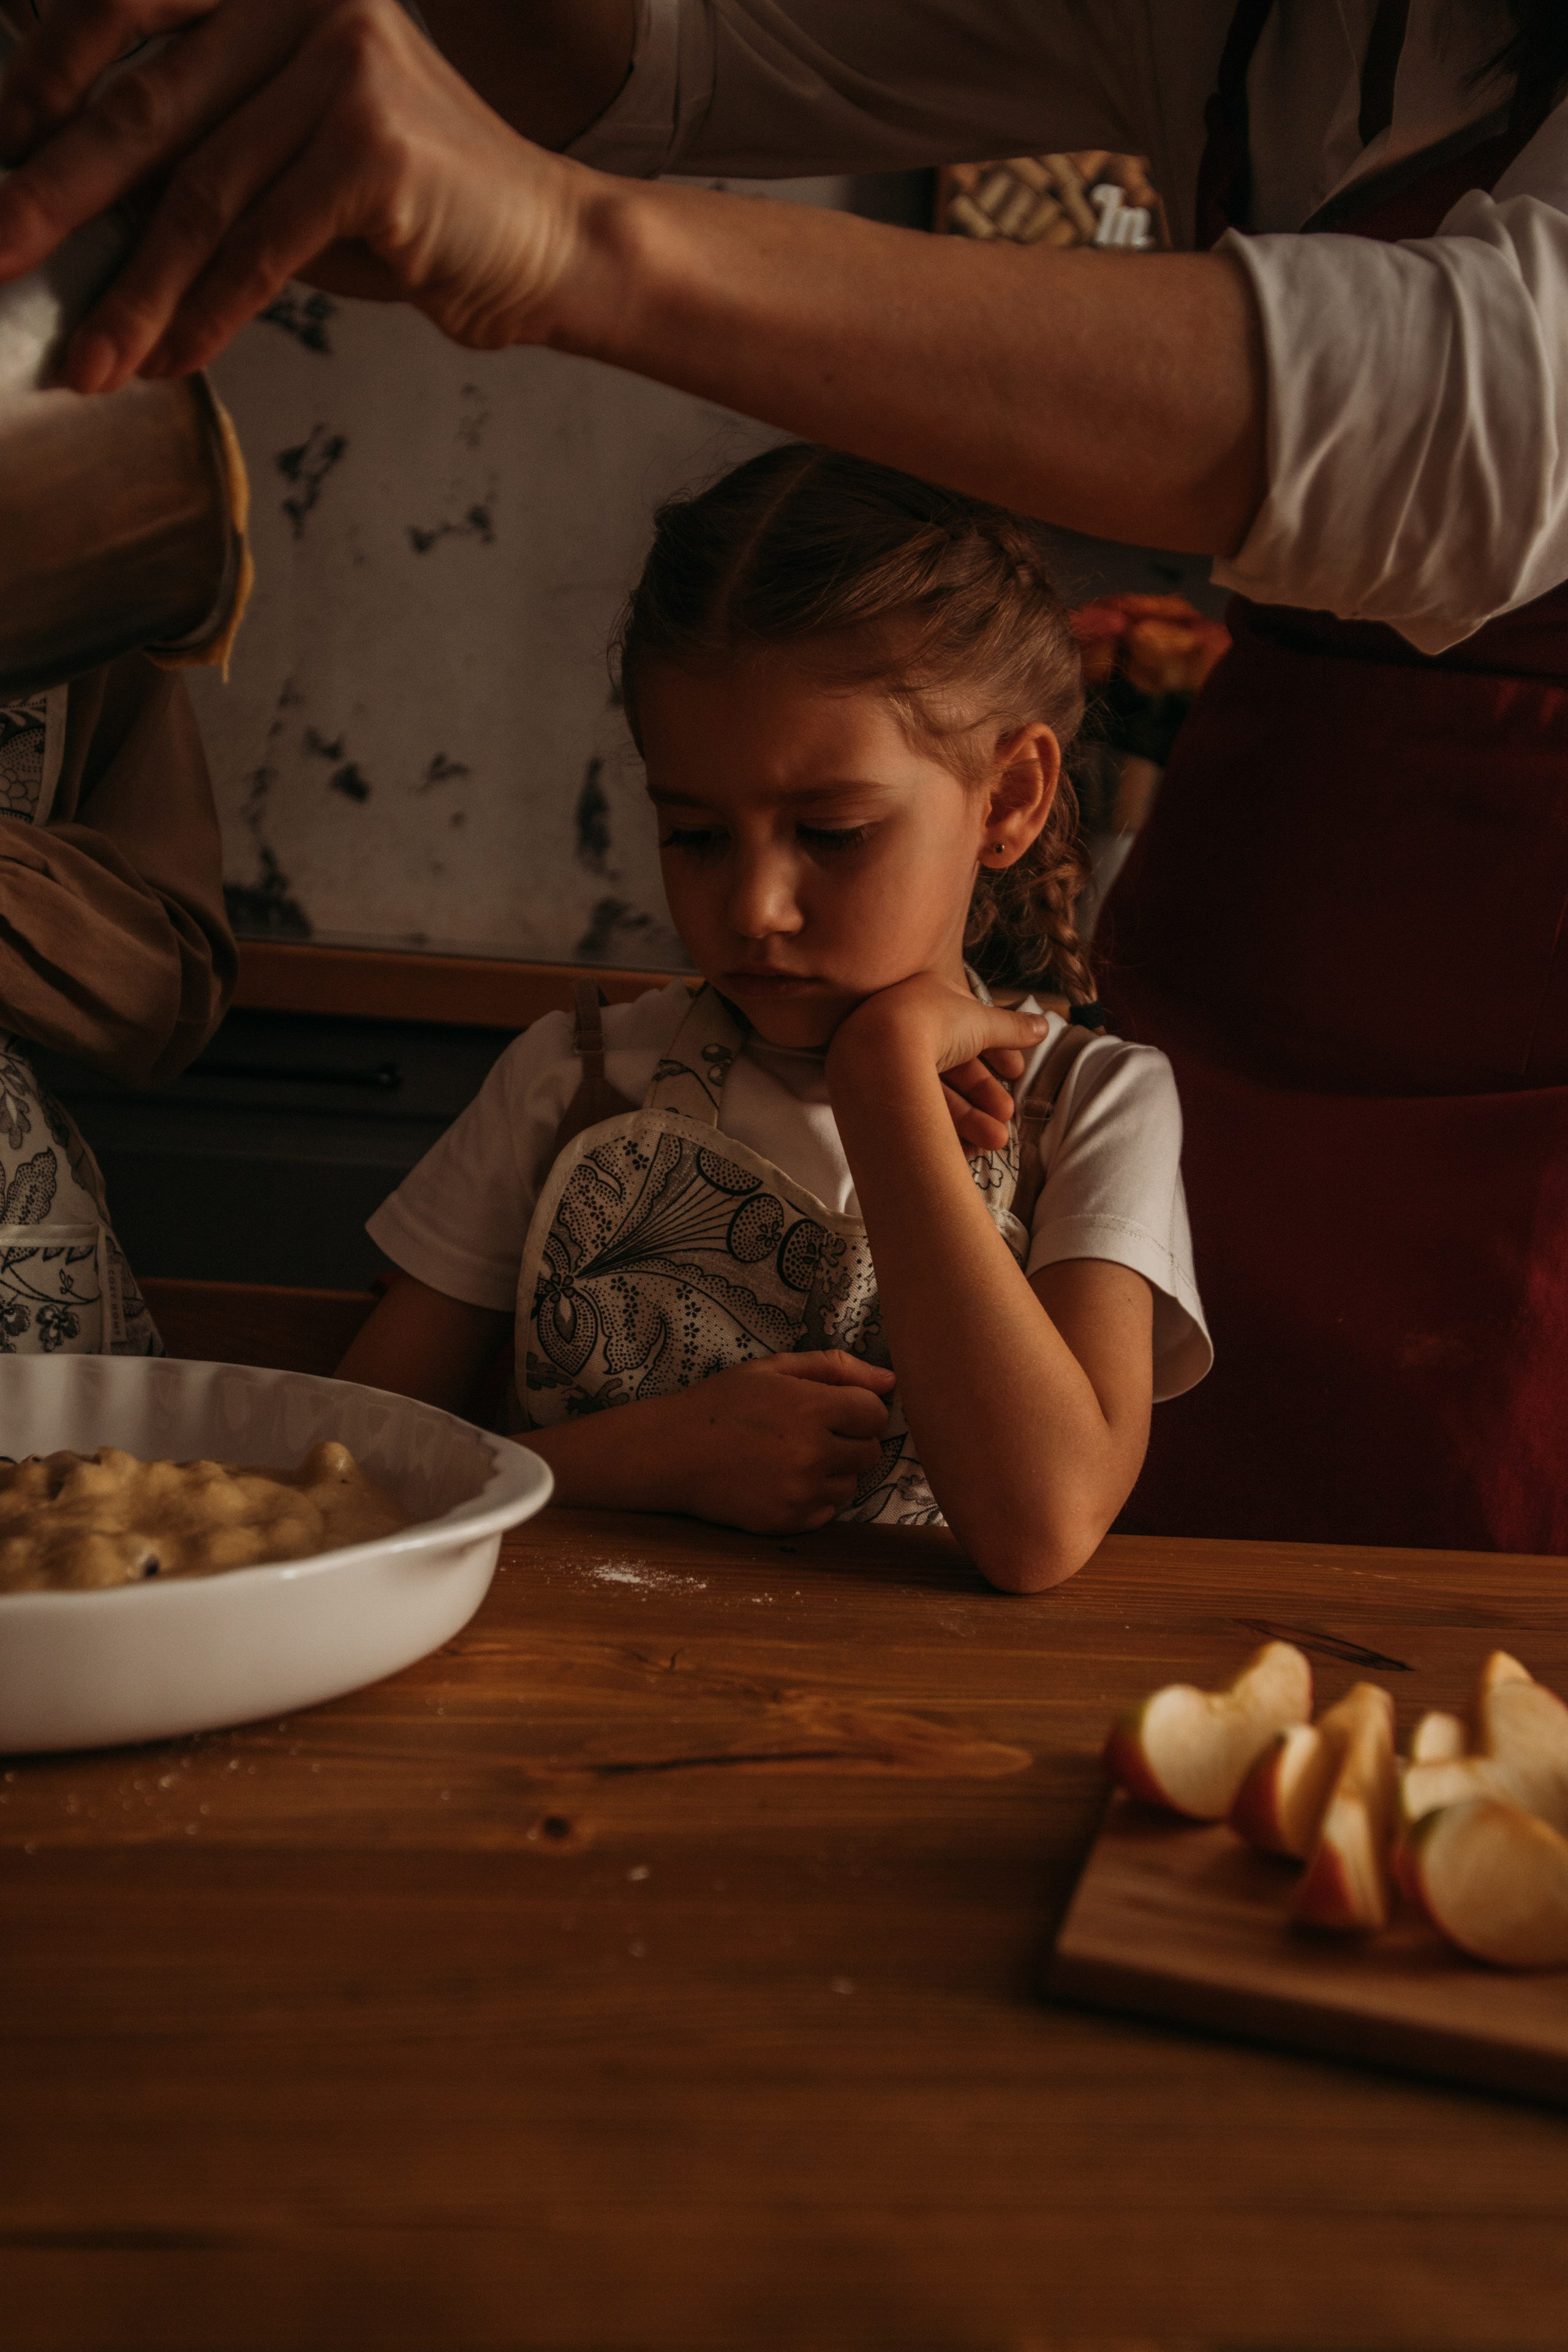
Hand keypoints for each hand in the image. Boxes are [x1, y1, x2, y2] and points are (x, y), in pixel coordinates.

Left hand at [0, 0, 592, 390]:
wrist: (542, 249)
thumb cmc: (408, 212)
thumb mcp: (285, 158)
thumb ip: (198, 152)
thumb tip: (64, 199)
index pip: (126, 5)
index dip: (48, 77)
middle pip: (146, 107)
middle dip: (57, 194)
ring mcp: (344, 65)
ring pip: (199, 196)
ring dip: (132, 290)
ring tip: (87, 357)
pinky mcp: (374, 149)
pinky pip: (261, 248)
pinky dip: (207, 314)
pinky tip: (169, 359)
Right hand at [652, 1350, 894, 1535]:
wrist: (671, 1452)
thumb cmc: (722, 1402)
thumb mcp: (774, 1368)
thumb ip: (836, 1368)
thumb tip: (891, 1380)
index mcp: (812, 1409)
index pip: (876, 1414)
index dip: (861, 1408)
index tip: (838, 1408)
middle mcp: (813, 1454)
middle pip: (870, 1452)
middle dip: (851, 1439)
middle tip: (813, 1431)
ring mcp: (801, 1493)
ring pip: (851, 1484)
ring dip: (834, 1471)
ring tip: (794, 1455)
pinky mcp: (788, 1522)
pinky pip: (827, 1512)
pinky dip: (814, 1498)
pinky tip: (782, 1479)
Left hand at [828, 973, 1049, 1153]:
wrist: (878, 1048)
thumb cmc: (934, 1022)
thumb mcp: (983, 1022)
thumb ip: (1014, 1026)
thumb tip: (1044, 1026)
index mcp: (929, 997)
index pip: (970, 1026)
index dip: (996, 1051)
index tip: (1017, 1073)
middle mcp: (906, 1025)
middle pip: (956, 1065)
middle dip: (987, 1094)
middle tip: (1008, 1115)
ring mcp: (889, 1058)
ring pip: (938, 1090)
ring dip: (972, 1117)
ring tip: (995, 1140)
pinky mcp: (878, 1090)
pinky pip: (917, 1108)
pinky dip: (944, 1126)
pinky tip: (968, 1147)